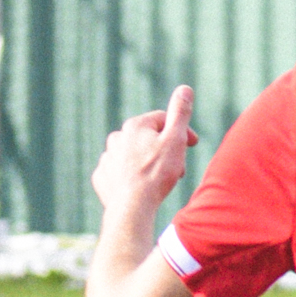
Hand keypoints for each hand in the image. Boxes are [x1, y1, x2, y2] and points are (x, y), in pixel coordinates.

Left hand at [91, 85, 196, 227]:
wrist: (131, 208)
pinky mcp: (102, 178)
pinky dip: (131, 178)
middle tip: (179, 169)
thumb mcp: (174, 140)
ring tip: (160, 182)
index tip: (192, 144)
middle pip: (148, 139)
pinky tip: (141, 189)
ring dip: (147, 164)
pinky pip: (119, 174)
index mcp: (135, 126)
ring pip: (133, 157)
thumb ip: (180, 113)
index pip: (163, 120)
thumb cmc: (156, 174)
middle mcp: (116, 138)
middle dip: (165, 151)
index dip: (181, 131)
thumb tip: (185, 88)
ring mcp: (107, 159)